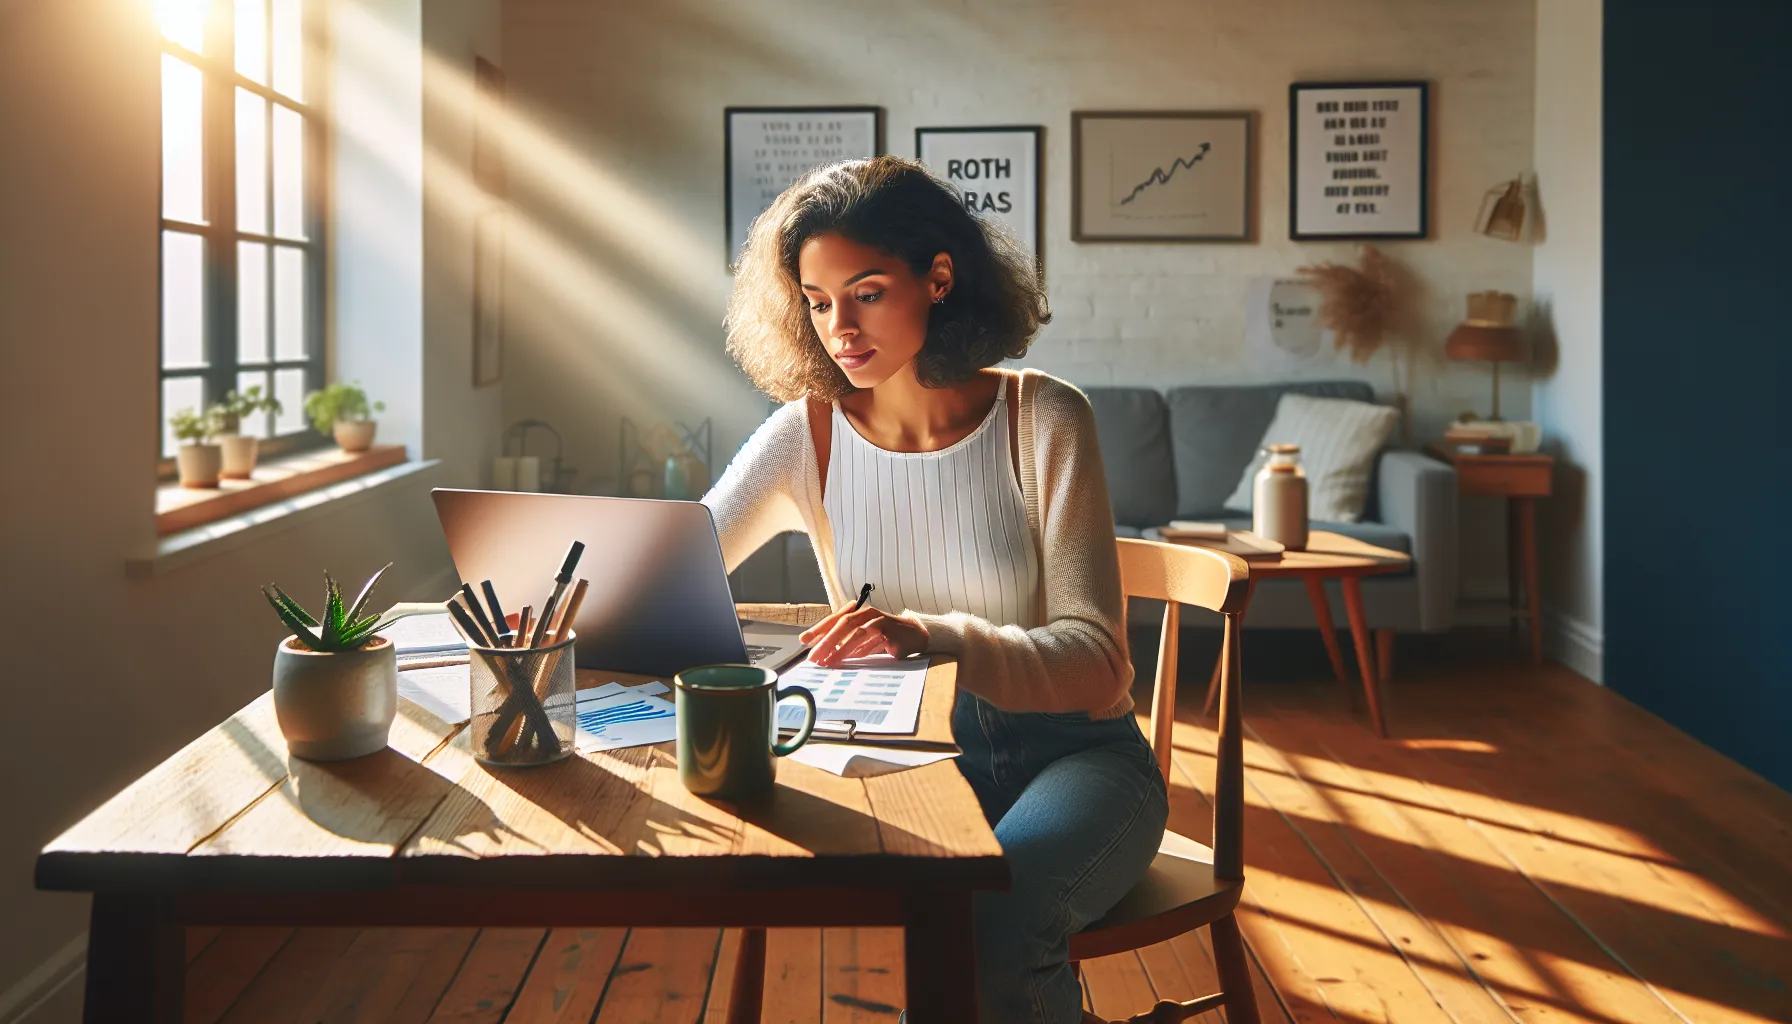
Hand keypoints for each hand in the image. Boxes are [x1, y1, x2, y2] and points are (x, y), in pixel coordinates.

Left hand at [799, 602, 928, 667]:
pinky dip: (862, 651)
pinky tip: (852, 659)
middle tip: (814, 656)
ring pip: (857, 633)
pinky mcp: (890, 633)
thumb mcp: (862, 634)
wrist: (913, 634)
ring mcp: (880, 622)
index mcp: (858, 612)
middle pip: (843, 624)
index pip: (834, 619)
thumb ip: (844, 639)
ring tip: (830, 661)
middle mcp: (867, 613)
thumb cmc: (883, 634)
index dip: (818, 629)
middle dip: (827, 641)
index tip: (804, 640)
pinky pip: (873, 643)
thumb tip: (822, 651)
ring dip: (841, 649)